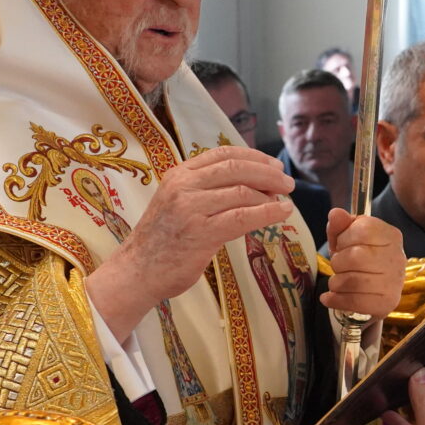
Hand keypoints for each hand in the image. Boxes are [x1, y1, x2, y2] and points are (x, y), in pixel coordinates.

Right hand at [86, 146, 293, 339]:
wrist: (137, 271)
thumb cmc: (162, 241)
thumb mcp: (178, 204)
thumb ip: (206, 191)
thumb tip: (252, 186)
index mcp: (179, 174)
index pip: (222, 153)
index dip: (254, 156)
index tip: (274, 165)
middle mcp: (183, 185)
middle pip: (235, 168)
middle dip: (268, 174)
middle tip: (287, 183)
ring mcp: (191, 208)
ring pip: (241, 191)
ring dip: (270, 195)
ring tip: (284, 202)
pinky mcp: (200, 233)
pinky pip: (242, 217)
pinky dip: (267, 213)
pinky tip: (282, 214)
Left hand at [322, 208, 403, 318]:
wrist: (376, 291)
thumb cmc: (362, 259)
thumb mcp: (349, 237)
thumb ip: (340, 224)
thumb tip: (335, 214)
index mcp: (390, 235)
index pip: (362, 230)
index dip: (344, 238)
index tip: (343, 245)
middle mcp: (397, 258)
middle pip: (355, 257)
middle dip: (338, 262)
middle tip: (340, 266)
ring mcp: (394, 283)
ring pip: (352, 281)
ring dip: (336, 282)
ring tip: (338, 282)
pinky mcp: (386, 303)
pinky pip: (354, 302)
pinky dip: (336, 300)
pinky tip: (331, 297)